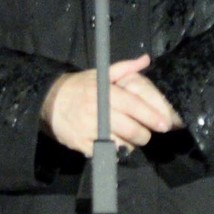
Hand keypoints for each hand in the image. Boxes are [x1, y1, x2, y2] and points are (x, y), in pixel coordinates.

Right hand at [40, 55, 183, 156]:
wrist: (49, 100)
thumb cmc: (79, 87)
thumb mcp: (100, 74)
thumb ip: (125, 68)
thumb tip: (146, 59)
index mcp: (104, 93)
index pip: (133, 105)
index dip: (151, 116)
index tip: (164, 124)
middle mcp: (98, 111)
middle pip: (131, 129)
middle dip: (144, 134)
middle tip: (146, 133)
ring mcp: (90, 130)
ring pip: (121, 144)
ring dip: (131, 144)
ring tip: (130, 139)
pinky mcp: (82, 144)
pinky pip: (106, 153)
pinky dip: (114, 151)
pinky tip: (115, 144)